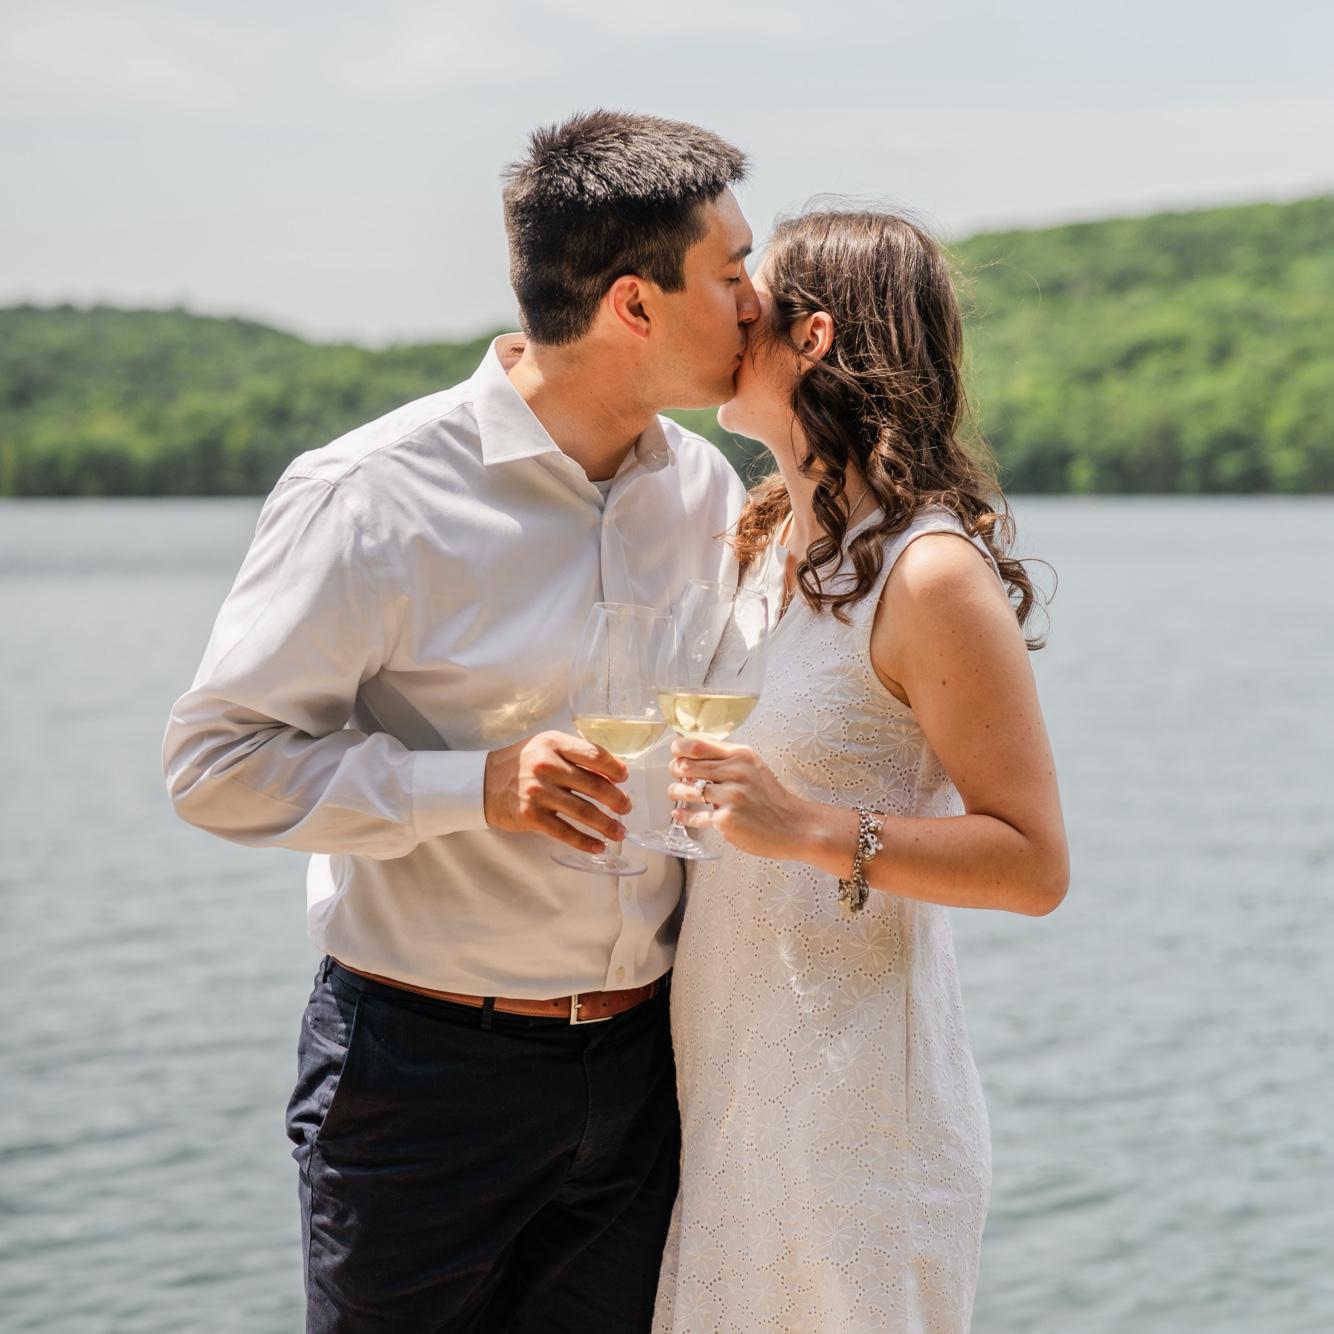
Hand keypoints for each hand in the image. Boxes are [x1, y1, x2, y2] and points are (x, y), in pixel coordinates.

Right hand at [484, 731, 631, 853]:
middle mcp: (547, 765)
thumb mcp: (547, 747)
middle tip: (627, 808)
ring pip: (584, 812)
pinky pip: (566, 832)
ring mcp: (539, 792)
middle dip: (617, 800)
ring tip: (620, 832)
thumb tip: (612, 774)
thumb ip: (575, 755)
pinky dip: (586, 842)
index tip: (625, 779)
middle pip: (595, 786)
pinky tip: (598, 847)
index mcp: (555, 743)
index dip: (615, 769)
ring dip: (607, 825)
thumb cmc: (522, 763)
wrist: (483, 782)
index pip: (595, 755)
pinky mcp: (531, 815)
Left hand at [668, 737, 811, 860]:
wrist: (794, 826)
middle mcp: (735, 772)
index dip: (679, 749)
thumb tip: (692, 754)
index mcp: (740, 755)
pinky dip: (684, 815)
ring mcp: (731, 797)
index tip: (675, 753)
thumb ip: (727, 759)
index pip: (696, 745)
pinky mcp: (726, 820)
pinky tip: (679, 814)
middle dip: (675, 770)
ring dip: (676, 792)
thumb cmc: (771, 798)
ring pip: (688, 790)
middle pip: (687, 766)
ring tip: (675, 793)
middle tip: (675, 774)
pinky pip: (696, 816)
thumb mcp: (754, 767)